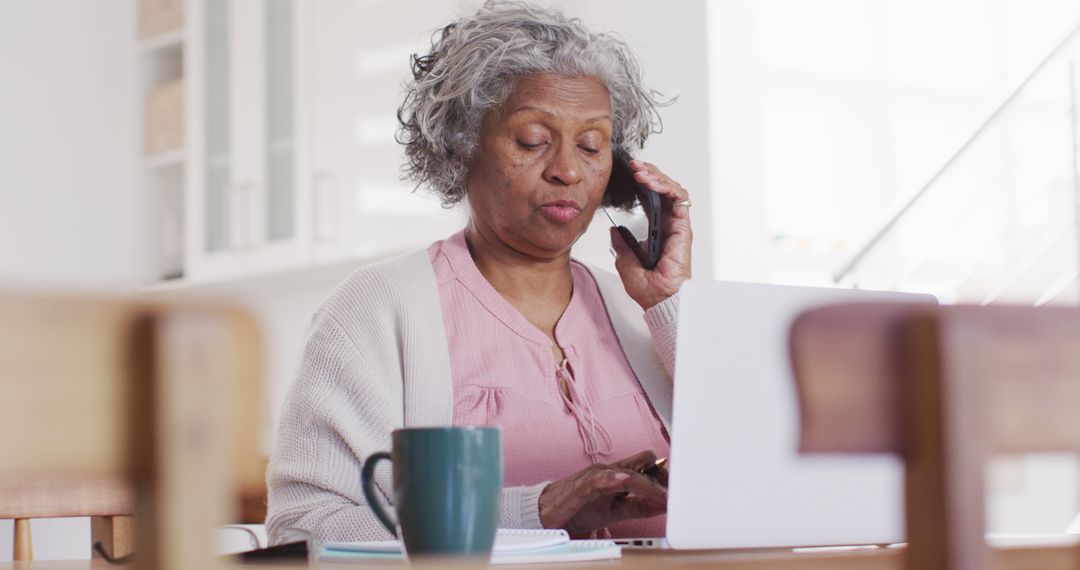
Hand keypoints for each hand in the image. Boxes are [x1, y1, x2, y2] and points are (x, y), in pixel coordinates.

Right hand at [538, 450, 667, 537]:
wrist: (544, 514)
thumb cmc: (577, 509)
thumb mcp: (613, 511)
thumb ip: (638, 506)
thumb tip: (664, 504)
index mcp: (617, 475)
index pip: (648, 466)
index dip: (666, 475)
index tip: (682, 490)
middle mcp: (609, 470)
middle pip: (643, 462)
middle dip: (662, 476)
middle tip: (678, 494)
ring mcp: (595, 476)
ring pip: (627, 472)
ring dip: (648, 483)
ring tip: (664, 495)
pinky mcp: (580, 487)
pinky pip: (599, 480)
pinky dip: (614, 480)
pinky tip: (625, 482)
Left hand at [610, 160, 691, 309]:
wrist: (660, 299)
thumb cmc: (649, 288)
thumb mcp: (625, 262)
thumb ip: (621, 245)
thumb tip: (614, 231)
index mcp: (656, 231)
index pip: (654, 199)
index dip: (644, 184)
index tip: (629, 175)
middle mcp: (668, 225)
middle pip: (664, 189)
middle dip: (650, 173)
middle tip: (635, 166)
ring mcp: (677, 224)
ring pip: (672, 189)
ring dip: (657, 176)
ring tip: (641, 172)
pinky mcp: (683, 226)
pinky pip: (679, 198)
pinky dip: (666, 187)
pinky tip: (652, 183)